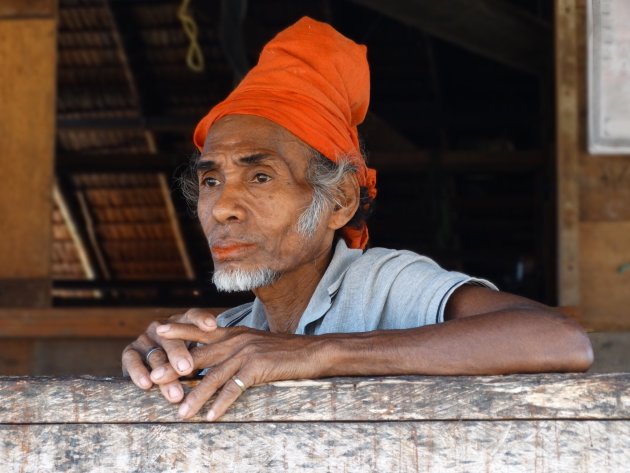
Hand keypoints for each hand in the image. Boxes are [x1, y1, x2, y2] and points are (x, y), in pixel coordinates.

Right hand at [121, 308, 218, 402]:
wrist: (155, 370)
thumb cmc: (185, 361)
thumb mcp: (197, 355)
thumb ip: (204, 358)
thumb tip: (217, 375)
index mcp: (182, 322)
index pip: (192, 316)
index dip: (201, 319)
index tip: (212, 327)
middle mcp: (162, 327)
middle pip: (172, 340)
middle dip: (179, 355)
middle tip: (186, 369)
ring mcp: (145, 338)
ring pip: (155, 355)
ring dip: (164, 374)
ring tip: (175, 393)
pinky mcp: (130, 351)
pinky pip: (132, 360)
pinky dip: (138, 372)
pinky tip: (146, 384)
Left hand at [148, 323, 326, 420]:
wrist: (311, 352)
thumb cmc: (282, 351)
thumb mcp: (254, 343)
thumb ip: (234, 346)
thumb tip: (216, 356)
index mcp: (234, 332)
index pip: (201, 329)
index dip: (179, 329)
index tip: (157, 330)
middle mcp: (237, 339)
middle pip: (199, 354)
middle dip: (174, 368)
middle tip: (152, 380)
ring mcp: (246, 352)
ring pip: (213, 376)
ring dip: (195, 396)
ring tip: (180, 413)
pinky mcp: (257, 367)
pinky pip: (234, 388)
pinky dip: (221, 404)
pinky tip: (211, 417)